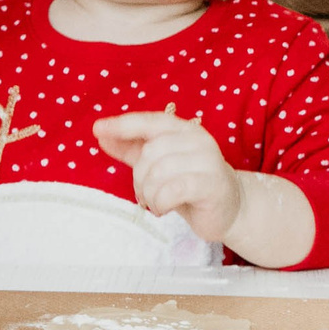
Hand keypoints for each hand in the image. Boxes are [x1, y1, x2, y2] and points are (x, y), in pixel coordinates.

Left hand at [93, 111, 243, 245]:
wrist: (231, 208)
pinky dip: (160, 202)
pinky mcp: (211, 184)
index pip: (150, 121)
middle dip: (139, 178)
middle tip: (146, 195)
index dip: (123, 124)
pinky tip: (164, 208)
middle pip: (150, 152)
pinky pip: (172, 190)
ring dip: (149, 194)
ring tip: (156, 203)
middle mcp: (198, 140)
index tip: (97, 129)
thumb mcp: (161, 166)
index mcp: (184, 130)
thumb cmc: (191, 185)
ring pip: (159, 172)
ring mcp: (207, 160)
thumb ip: (133, 150)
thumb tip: (102, 136)